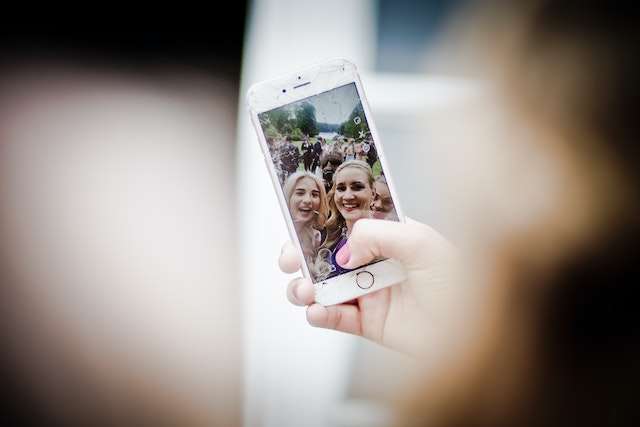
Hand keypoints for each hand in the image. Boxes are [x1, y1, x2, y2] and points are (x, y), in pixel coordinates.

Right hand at [280, 218, 456, 355]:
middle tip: (290, 259)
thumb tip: (345, 249)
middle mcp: (377, 263)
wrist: (473, 334)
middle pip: (329, 255)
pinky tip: (317, 311)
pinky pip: (336, 317)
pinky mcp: (369, 323)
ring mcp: (371, 293)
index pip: (349, 224)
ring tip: (304, 290)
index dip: (322, 223)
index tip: (299, 222)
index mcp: (391, 237)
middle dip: (304, 255)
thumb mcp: (423, 244)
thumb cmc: (462, 285)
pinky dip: (320, 314)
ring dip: (306, 286)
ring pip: (326, 286)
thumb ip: (378, 234)